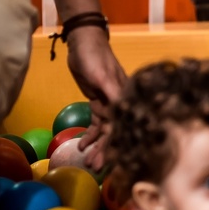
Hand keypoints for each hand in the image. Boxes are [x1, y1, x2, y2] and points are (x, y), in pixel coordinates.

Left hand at [65, 26, 126, 170]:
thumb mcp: (103, 76)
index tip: (111, 162)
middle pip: (115, 132)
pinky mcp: (98, 102)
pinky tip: (82, 144)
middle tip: (96, 167)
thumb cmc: (95, 57)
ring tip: (88, 161)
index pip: (123, 127)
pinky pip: (96, 123)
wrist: (83, 42)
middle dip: (106, 151)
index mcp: (126, 98)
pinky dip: (90, 134)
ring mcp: (109, 104)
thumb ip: (113, 95)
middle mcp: (121, 104)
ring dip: (97, 146)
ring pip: (104, 131)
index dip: (116, 145)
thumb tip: (121, 117)